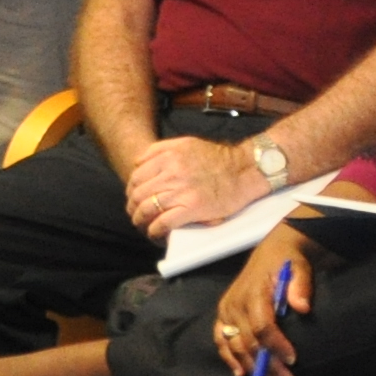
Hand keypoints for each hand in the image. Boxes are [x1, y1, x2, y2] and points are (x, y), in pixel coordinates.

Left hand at [125, 133, 265, 236]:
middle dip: (132, 206)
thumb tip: (137, 162)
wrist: (244, 169)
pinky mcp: (192, 208)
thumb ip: (160, 149)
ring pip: (147, 209)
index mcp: (168, 156)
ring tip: (142, 224)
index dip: (131, 190)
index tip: (134, 197)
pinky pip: (163, 222)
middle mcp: (171, 172)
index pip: (136, 176)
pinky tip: (154, 233)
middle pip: (138, 193)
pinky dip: (154, 230)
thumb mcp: (186, 143)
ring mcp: (181, 191)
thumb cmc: (217, 158)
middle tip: (135, 213)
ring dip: (140, 220)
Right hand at [214, 230, 315, 375]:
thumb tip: (302, 307)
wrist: (273, 251)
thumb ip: (300, 286)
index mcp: (253, 292)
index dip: (276, 345)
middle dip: (267, 365)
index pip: (262, 325)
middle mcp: (235, 303)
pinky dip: (228, 357)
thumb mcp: (300, 267)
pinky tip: (240, 373)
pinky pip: (221, 339)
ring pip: (235, 345)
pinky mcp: (223, 315)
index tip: (293, 359)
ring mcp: (227, 310)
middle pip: (249, 342)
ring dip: (251, 367)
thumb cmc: (288, 261)